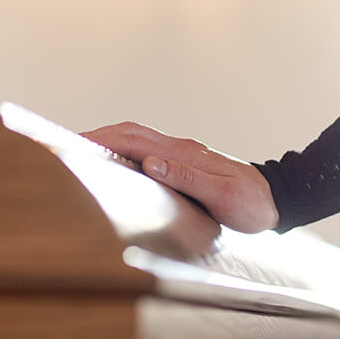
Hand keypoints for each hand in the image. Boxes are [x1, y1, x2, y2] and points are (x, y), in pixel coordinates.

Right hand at [82, 121, 278, 233]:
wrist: (278, 201)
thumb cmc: (252, 204)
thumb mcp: (223, 196)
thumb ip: (188, 179)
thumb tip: (150, 163)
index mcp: (184, 154)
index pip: (132, 139)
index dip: (99, 139)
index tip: (69, 142)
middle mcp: (180, 150)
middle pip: (129, 134)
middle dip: (95, 137)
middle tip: (61, 146)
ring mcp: (183, 156)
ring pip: (137, 141)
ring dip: (108, 144)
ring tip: (79, 155)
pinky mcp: (186, 166)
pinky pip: (147, 153)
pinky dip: (124, 155)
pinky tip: (114, 168)